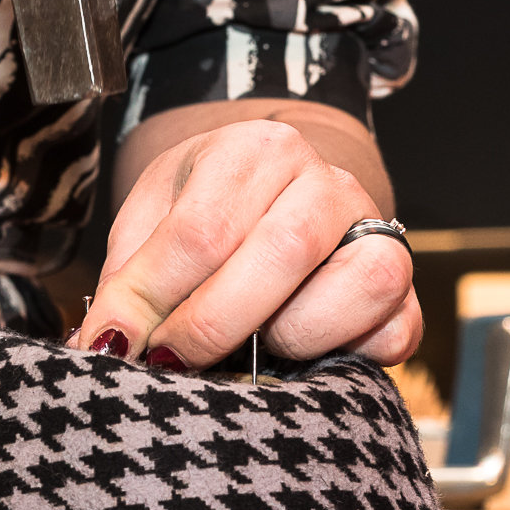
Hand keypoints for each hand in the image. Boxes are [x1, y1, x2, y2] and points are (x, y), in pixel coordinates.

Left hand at [75, 108, 420, 368]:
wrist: (274, 204)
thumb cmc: (207, 213)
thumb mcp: (152, 223)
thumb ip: (130, 280)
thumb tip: (104, 344)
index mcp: (259, 150)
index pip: (204, 229)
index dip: (152, 296)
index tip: (116, 342)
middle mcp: (328, 183)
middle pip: (283, 252)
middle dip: (213, 323)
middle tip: (170, 359)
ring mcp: (377, 234)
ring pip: (360, 283)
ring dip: (291, 333)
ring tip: (250, 344)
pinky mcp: (405, 295)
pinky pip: (396, 330)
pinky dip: (347, 354)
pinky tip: (301, 355)